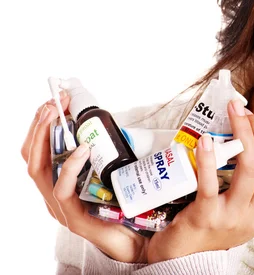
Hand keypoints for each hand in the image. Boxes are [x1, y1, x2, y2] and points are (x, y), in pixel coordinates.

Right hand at [21, 93, 148, 262]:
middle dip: (39, 125)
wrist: (136, 240)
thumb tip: (109, 123)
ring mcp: (59, 206)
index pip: (39, 148)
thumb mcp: (109, 171)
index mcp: (59, 180)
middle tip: (53, 102)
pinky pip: (62, 189)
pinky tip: (82, 149)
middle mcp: (53, 192)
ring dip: (45, 138)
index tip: (56, 99)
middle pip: (32, 155)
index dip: (42, 124)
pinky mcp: (72, 217)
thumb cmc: (123, 206)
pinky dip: (70, 166)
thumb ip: (105, 152)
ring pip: (38, 170)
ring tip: (56, 115)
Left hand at [146, 99, 253, 262]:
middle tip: (242, 109)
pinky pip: (210, 185)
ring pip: (248, 169)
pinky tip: (205, 141)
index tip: (253, 117)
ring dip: (241, 135)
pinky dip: (209, 160)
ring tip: (232, 114)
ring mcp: (232, 218)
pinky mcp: (206, 217)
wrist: (185, 255)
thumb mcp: (248, 203)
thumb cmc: (217, 221)